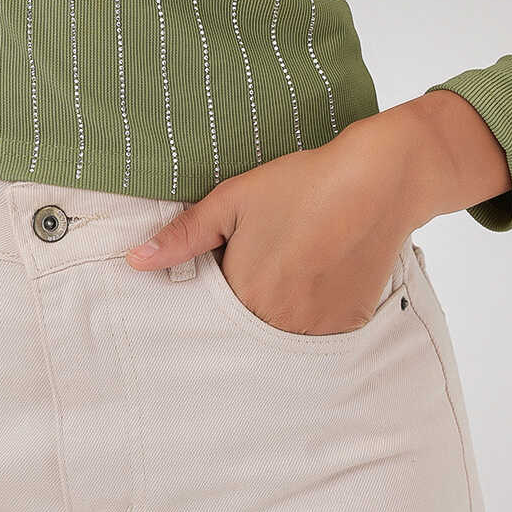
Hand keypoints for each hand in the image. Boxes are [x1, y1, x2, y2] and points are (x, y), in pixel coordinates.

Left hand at [124, 119, 416, 334]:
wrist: (376, 181)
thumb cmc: (301, 185)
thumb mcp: (232, 201)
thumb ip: (183, 236)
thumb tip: (136, 261)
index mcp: (245, 295)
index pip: (213, 310)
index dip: (219, 281)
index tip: (229, 260)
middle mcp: (280, 324)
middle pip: (247, 322)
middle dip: (246, 294)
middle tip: (267, 254)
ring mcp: (318, 329)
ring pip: (282, 328)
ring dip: (278, 306)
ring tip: (295, 257)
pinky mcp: (349, 325)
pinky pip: (317, 329)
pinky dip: (312, 308)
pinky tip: (319, 269)